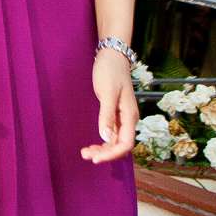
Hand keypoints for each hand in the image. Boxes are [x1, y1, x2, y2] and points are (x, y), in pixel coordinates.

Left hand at [83, 45, 139, 161]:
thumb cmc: (110, 72)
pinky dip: (103, 140)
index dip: (112, 154)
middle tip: (85, 155)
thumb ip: (107, 115)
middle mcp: (129, 119)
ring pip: (115, 140)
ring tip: (86, 152)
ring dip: (103, 148)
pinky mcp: (115, 113)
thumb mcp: (107, 93)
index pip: (125, 144)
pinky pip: (112, 133)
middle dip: (105, 153)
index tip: (96, 158)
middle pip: (120, 145)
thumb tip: (105, 137)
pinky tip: (94, 143)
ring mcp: (123, 117)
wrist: (112, 56)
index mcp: (130, 116)